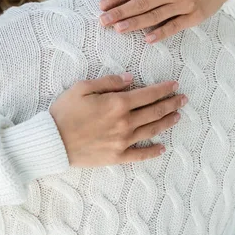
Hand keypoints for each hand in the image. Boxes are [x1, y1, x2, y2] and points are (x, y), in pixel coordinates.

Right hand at [50, 73, 187, 166]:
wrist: (52, 141)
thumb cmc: (64, 112)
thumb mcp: (82, 88)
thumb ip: (108, 82)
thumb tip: (130, 78)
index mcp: (117, 104)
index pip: (148, 94)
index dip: (163, 89)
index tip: (174, 85)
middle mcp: (125, 123)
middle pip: (154, 112)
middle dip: (171, 104)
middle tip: (183, 99)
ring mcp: (122, 141)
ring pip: (151, 130)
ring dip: (166, 122)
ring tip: (177, 116)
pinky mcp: (117, 156)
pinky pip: (139, 155)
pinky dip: (152, 152)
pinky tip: (162, 148)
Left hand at [99, 0, 234, 42]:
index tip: (102, 5)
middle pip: (141, 4)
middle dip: (120, 13)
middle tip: (103, 21)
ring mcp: (184, 4)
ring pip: (155, 17)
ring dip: (135, 24)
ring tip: (118, 29)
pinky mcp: (194, 16)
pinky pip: (174, 26)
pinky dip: (161, 33)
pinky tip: (147, 39)